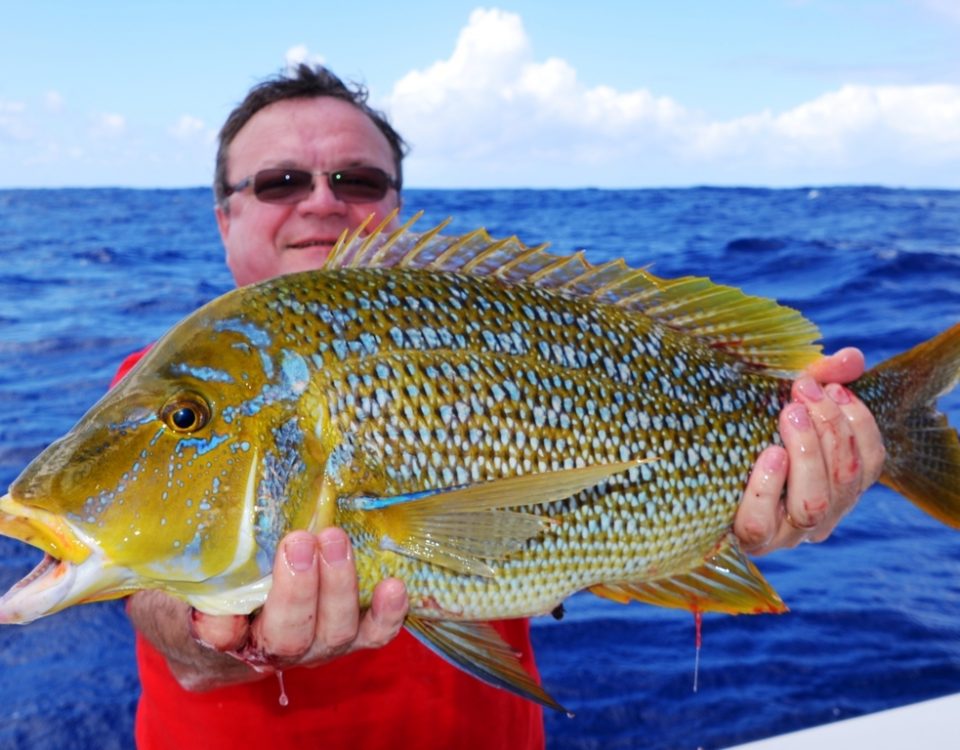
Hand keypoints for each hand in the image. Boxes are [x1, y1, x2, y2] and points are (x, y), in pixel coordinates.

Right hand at [129, 528, 407, 690]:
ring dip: (338, 586)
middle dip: (296, 591)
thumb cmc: (186, 591)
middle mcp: (267, 653)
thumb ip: (169, 576)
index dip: (221, 627)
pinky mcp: (345, 633)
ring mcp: (312, 646)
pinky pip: (372, 635)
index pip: (216, 642)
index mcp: (213, 643)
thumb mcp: (162, 581)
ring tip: (334, 538)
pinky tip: (393, 586)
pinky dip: (386, 614)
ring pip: (332, 634)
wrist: (219, 614)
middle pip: (287, 638)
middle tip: (297, 542)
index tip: (223, 611)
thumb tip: (187, 556)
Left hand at [734, 348, 885, 554]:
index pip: (869, 462)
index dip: (858, 423)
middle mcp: (819, 517)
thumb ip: (819, 380)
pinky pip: (761, 522)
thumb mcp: (780, 404)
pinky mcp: (746, 539)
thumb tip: (852, 356)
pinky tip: (769, 454)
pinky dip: (769, 487)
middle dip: (829, 428)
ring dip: (807, 452)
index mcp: (836, 487)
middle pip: (845, 479)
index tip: (833, 388)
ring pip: (814, 504)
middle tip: (802, 390)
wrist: (682, 474)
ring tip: (788, 414)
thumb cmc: (742, 433)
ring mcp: (784, 534)